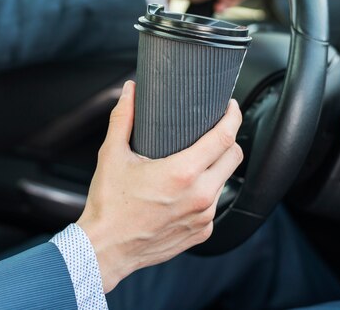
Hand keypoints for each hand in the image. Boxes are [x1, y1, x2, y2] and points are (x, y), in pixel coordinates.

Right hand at [77, 81, 242, 292]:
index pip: (224, 137)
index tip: (230, 106)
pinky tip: (186, 188)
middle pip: (234, 156)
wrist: (106, 248)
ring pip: (224, 181)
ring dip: (216, 166)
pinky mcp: (201, 232)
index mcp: (182, 173)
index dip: (232, 116)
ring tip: (196, 159)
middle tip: (213, 130)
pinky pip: (214, 204)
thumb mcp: (112, 155)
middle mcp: (200, 196)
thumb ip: (123, 118)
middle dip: (228, 138)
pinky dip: (205, 191)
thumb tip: (130, 91)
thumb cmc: (109, 204)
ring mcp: (204, 216)